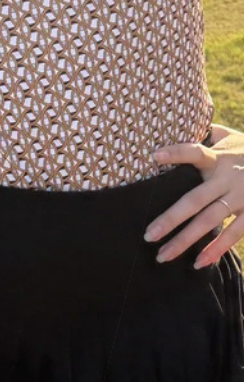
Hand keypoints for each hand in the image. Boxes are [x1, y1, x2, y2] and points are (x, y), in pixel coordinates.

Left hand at [144, 128, 243, 267]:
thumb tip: (184, 118)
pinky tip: (198, 262)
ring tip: (163, 255)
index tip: (153, 155)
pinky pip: (234, 234)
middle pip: (195, 199)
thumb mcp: (230, 136)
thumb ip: (208, 132)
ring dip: (186, 240)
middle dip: (170, 218)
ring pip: (209, 221)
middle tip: (147, 235)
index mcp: (218, 158)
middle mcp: (227, 178)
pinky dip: (216, 249)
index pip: (195, 152)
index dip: (176, 153)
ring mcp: (240, 197)